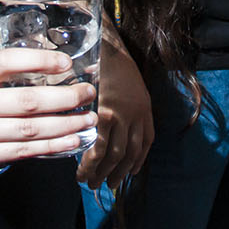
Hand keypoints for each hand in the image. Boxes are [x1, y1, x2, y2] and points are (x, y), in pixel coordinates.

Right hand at [0, 49, 98, 169]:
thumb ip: (7, 77)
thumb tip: (58, 70)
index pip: (5, 62)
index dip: (38, 60)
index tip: (66, 62)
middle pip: (27, 101)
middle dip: (65, 97)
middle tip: (88, 93)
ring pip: (31, 129)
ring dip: (66, 124)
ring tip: (88, 118)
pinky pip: (25, 151)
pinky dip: (53, 145)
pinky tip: (72, 139)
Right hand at [77, 34, 153, 188]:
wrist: (101, 43)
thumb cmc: (108, 60)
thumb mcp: (126, 82)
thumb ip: (124, 104)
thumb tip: (110, 125)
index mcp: (145, 106)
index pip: (146, 141)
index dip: (138, 160)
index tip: (130, 173)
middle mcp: (137, 113)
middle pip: (131, 152)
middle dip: (119, 172)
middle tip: (107, 186)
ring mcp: (121, 115)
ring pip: (114, 154)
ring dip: (103, 172)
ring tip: (91, 183)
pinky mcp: (104, 114)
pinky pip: (97, 145)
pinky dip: (90, 162)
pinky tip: (81, 169)